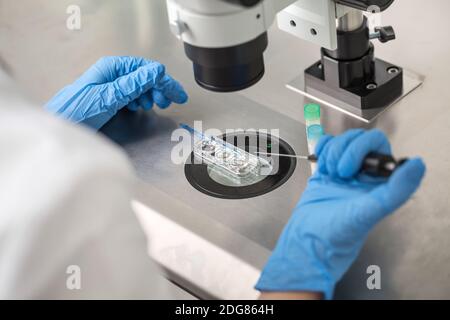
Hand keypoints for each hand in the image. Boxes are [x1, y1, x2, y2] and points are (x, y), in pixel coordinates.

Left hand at [45, 56, 187, 129]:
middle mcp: (111, 75)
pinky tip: (140, 107)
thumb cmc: (77, 112)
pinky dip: (139, 101)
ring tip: (156, 105)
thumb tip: (156, 71)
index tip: (177, 93)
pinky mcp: (107, 100)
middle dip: (159, 88)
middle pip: (143, 77)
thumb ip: (133, 84)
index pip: (146, 69)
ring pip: (138, 87)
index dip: (164, 80)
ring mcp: (109, 87)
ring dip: (150, 95)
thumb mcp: (109, 97)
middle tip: (171, 102)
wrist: (59, 128)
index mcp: (112, 69)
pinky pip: (129, 96)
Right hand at [256, 129, 425, 298]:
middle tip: (339, 172)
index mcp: (379, 182)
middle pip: (358, 139)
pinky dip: (322, 149)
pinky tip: (321, 165)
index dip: (363, 149)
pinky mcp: (326, 171)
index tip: (353, 168)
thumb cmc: (338, 232)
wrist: (308, 239)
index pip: (378, 146)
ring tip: (329, 173)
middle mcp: (363, 175)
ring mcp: (344, 171)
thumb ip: (396, 190)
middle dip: (344, 151)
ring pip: (341, 141)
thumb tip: (417, 165)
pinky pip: (326, 146)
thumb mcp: (369, 212)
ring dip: (331, 153)